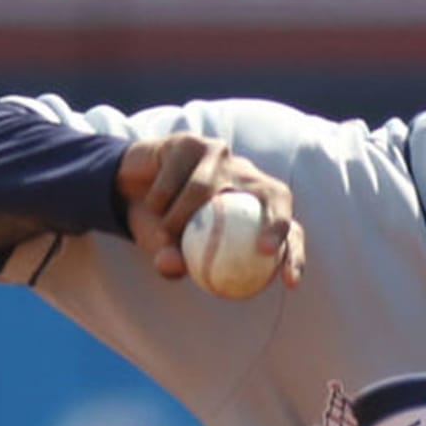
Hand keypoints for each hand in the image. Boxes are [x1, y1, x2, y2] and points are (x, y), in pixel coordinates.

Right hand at [115, 134, 303, 288]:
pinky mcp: (194, 143)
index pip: (289, 231)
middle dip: (279, 221)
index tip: (290, 283)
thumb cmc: (161, 226)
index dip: (294, 255)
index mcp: (253, 207)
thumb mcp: (167, 250)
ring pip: (207, 188)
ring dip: (180, 217)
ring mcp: (223, 155)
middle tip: (264, 249)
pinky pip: (178, 176)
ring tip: (165, 232)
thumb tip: (174, 267)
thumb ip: (173, 261)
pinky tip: (153, 204)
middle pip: (277, 194)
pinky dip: (162, 197)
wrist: (130, 189)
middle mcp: (246, 176)